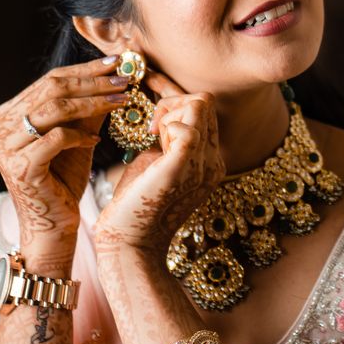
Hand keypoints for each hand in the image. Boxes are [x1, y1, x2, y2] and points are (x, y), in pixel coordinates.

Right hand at [0, 53, 135, 249]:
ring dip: (93, 102)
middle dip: (92, 82)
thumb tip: (114, 75)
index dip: (84, 69)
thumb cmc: (64, 180)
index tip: (116, 63)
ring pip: (54, 110)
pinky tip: (98, 140)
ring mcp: (5, 147)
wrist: (54, 225)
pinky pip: (56, 138)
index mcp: (7, 116)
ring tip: (121, 100)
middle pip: (51, 90)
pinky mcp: (20, 166)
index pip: (49, 81)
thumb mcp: (78, 136)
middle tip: (124, 79)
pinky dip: (80, 135)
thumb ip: (88, 108)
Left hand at [92, 68, 226, 258]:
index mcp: (210, 161)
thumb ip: (165, 140)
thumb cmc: (135, 204)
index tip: (151, 112)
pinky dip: (166, 122)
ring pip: (198, 104)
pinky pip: (186, 125)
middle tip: (150, 130)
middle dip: (172, 103)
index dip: (176, 100)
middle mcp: (214, 161)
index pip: (205, 109)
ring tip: (152, 137)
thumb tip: (160, 115)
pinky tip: (151, 140)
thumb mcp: (155, 163)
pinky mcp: (183, 166)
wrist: (129, 243)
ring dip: (169, 111)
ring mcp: (203, 164)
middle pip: (204, 101)